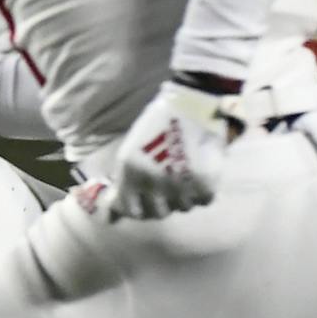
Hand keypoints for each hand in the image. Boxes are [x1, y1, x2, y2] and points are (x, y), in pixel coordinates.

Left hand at [108, 77, 237, 219]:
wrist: (193, 104)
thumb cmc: (159, 123)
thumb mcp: (131, 150)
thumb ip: (125, 181)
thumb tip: (111, 213)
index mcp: (131, 173)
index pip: (131, 210)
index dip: (139, 209)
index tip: (146, 204)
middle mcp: (153, 183)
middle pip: (159, 213)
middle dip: (162, 204)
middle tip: (168, 190)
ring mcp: (180, 185)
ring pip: (183, 207)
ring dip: (184, 196)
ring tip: (186, 176)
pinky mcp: (205, 183)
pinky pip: (204, 200)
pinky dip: (203, 191)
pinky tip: (200, 174)